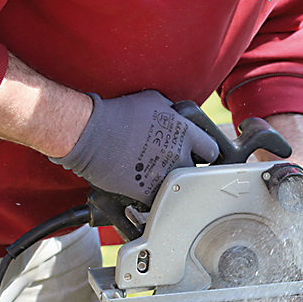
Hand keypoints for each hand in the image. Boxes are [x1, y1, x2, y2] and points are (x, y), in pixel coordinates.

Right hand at [51, 90, 219, 205]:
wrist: (91, 131)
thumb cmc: (118, 112)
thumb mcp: (154, 101)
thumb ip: (172, 111)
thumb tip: (176, 116)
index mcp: (186, 132)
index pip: (211, 150)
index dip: (204, 153)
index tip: (198, 156)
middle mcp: (180, 155)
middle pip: (196, 172)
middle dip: (186, 170)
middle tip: (172, 167)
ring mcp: (166, 175)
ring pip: (178, 189)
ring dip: (170, 186)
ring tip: (155, 179)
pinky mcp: (148, 191)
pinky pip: (159, 201)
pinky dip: (153, 198)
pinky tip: (144, 191)